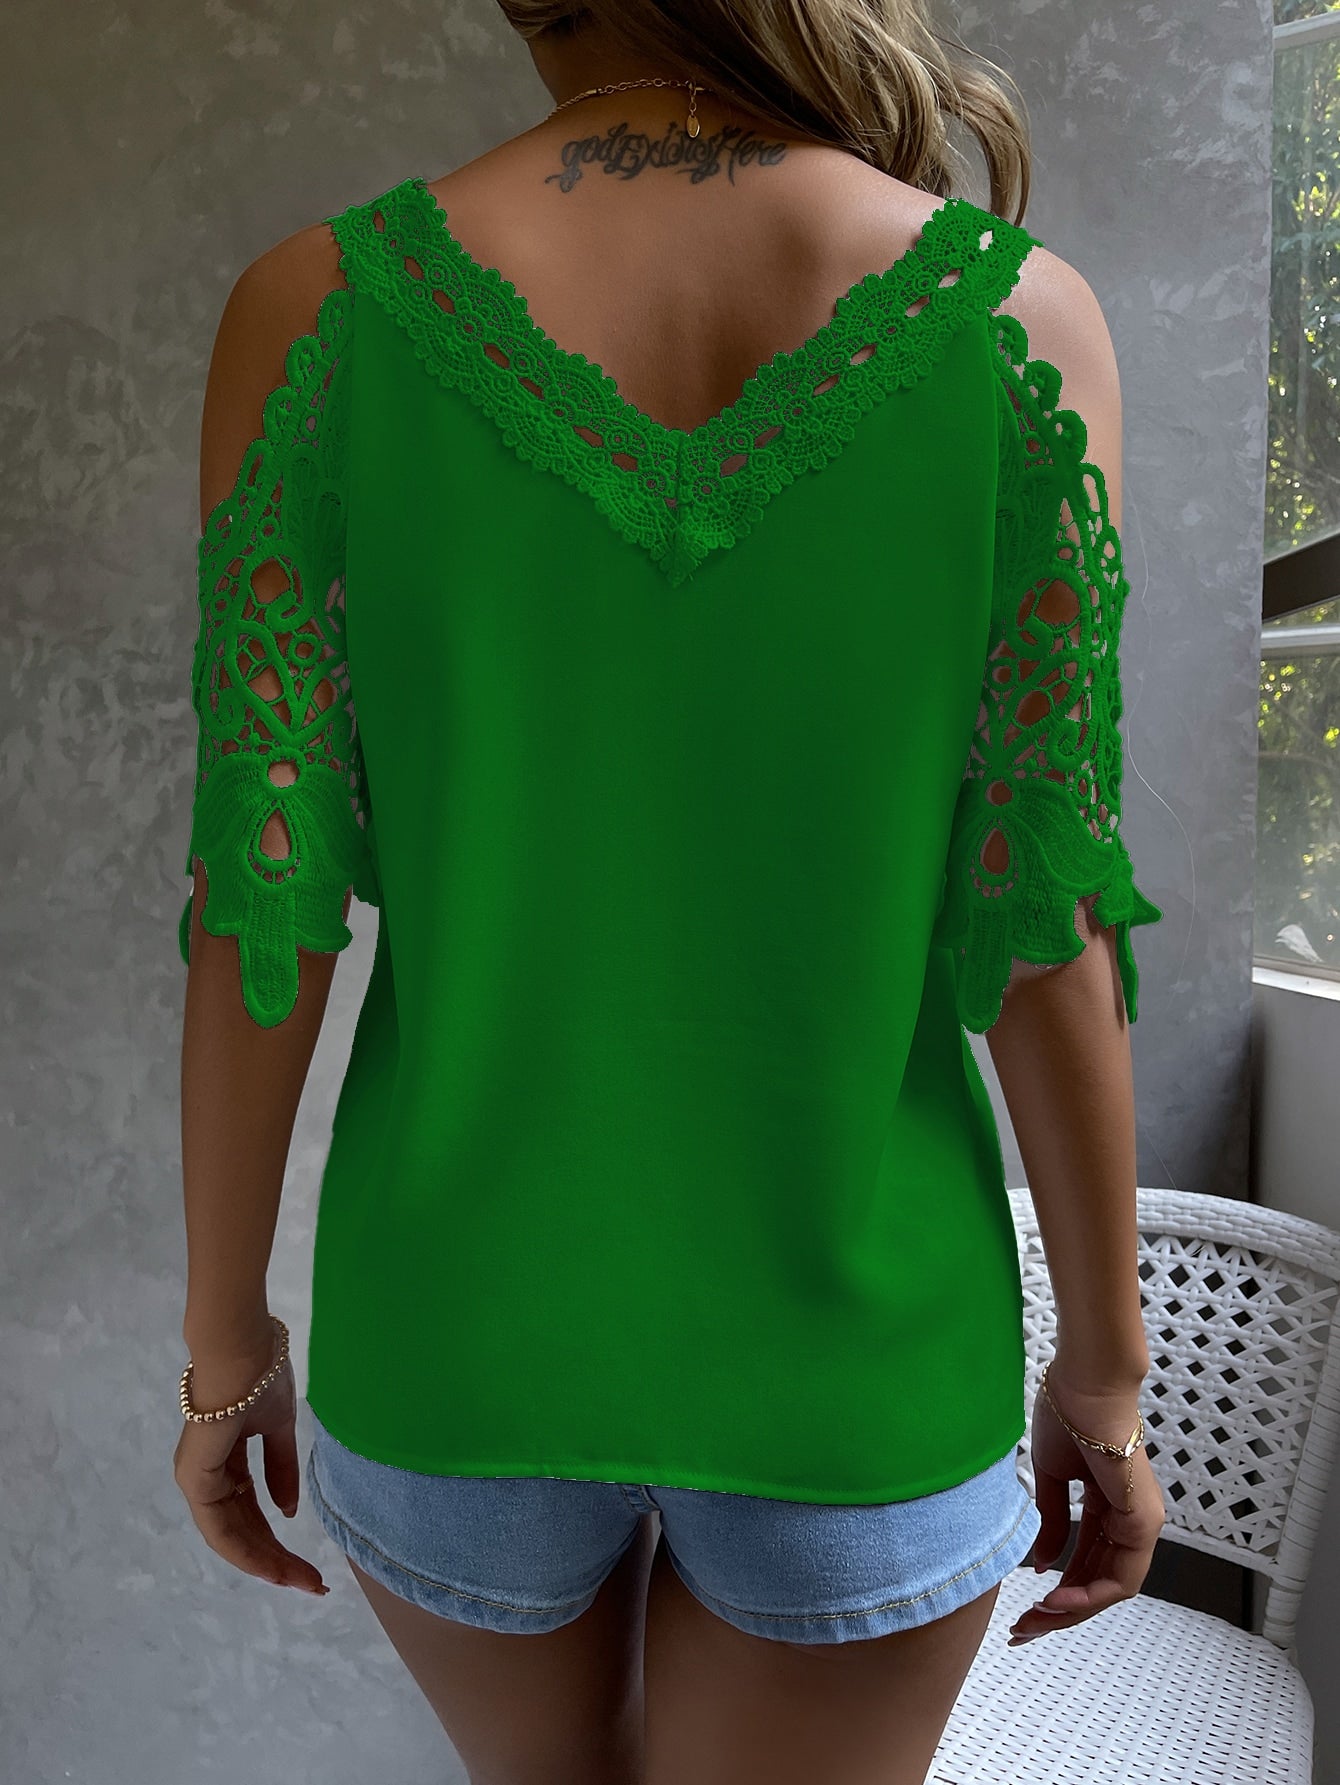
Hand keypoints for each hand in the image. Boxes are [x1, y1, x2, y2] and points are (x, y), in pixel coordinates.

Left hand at [173, 1325, 328, 1596]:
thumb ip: (281, 1469)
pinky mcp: (197, 1478)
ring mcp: (198, 1479)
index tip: (309, 1563)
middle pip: (242, 1530)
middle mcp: (205, 1476)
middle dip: (277, 1559)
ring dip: (266, 1561)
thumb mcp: (279, 1427)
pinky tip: (273, 1564)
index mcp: (223, 1460)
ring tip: (302, 1581)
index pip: (249, 1511)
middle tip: (313, 1584)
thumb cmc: (260, 1375)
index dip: (277, 1540)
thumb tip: (288, 1510)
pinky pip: (220, 1527)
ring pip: (231, 1536)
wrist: (242, 1348)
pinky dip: (247, 1550)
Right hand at [1008, 1360, 1163, 1647]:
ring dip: (1072, 1611)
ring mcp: (1141, 1524)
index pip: (1087, 1564)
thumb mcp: (1052, 1480)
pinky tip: (1056, 1600)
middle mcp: (1130, 1523)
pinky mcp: (1143, 1522)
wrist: (1084, 1387)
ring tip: (1034, 1620)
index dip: (1058, 1591)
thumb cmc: (1068, 1417)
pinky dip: (1088, 1595)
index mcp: (1110, 1509)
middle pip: (1098, 1584)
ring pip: (1111, 1587)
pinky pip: (1121, 1577)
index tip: (1024, 1607)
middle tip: (1023, 1629)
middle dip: (1059, 1612)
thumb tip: (1045, 1566)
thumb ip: (1052, 1523)